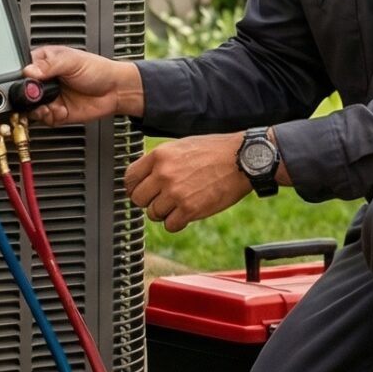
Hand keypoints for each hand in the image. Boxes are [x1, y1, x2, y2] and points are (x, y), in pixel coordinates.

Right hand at [22, 45, 141, 126]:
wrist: (115, 91)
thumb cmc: (97, 70)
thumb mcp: (72, 61)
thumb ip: (49, 65)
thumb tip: (29, 71)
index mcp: (44, 63)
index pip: (22, 70)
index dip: (21, 78)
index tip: (27, 83)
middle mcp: (44, 81)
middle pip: (23, 92)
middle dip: (29, 97)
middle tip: (38, 97)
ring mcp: (49, 98)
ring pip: (30, 108)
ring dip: (38, 109)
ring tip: (50, 105)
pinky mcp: (55, 113)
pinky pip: (43, 119)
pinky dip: (49, 117)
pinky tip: (59, 110)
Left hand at [124, 133, 251, 231]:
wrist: (243, 159)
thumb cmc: (215, 151)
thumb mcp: (181, 146)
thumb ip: (161, 160)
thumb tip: (144, 176)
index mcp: (160, 155)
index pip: (129, 178)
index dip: (135, 187)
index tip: (142, 191)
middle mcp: (163, 174)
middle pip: (138, 199)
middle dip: (149, 201)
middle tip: (163, 199)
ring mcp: (175, 193)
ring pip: (153, 214)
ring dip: (164, 213)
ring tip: (180, 204)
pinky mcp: (189, 209)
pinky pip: (170, 225)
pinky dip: (177, 223)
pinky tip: (187, 213)